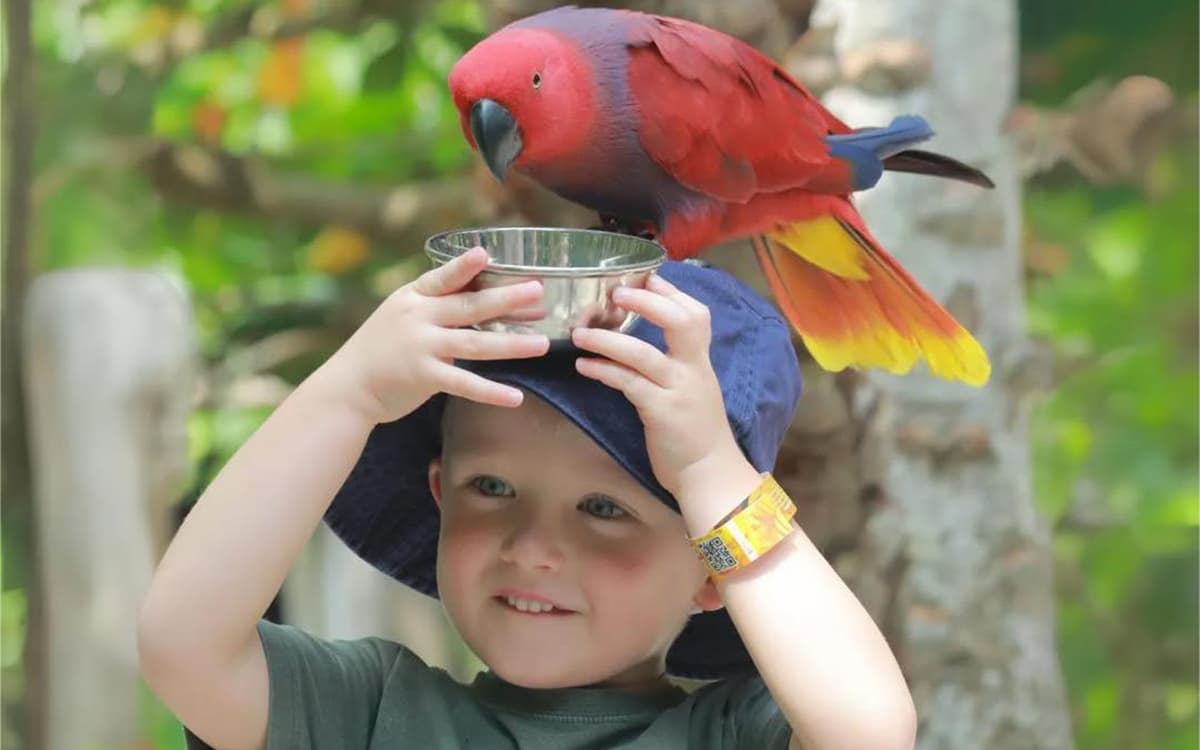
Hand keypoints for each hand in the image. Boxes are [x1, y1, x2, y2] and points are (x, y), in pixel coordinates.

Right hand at [319, 247, 549, 423]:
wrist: (347, 386)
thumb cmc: (381, 348)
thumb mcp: (401, 314)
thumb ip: (435, 304)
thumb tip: (480, 293)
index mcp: (413, 297)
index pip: (443, 278)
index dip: (464, 266)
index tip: (486, 253)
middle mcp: (417, 318)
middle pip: (469, 307)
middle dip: (506, 299)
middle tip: (538, 292)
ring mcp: (420, 347)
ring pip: (475, 344)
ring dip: (512, 344)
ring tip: (543, 344)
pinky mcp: (424, 377)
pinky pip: (465, 384)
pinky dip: (491, 391)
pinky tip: (516, 396)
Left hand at [571, 273, 751, 500]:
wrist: (709, 473)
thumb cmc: (695, 431)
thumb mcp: (692, 389)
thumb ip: (675, 364)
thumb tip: (639, 343)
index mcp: (701, 361)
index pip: (696, 315)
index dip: (672, 293)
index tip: (647, 278)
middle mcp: (694, 370)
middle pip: (681, 322)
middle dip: (648, 303)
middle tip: (615, 293)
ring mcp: (678, 390)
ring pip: (644, 354)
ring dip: (607, 340)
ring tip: (579, 334)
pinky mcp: (661, 413)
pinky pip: (629, 384)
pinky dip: (604, 371)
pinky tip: (584, 365)